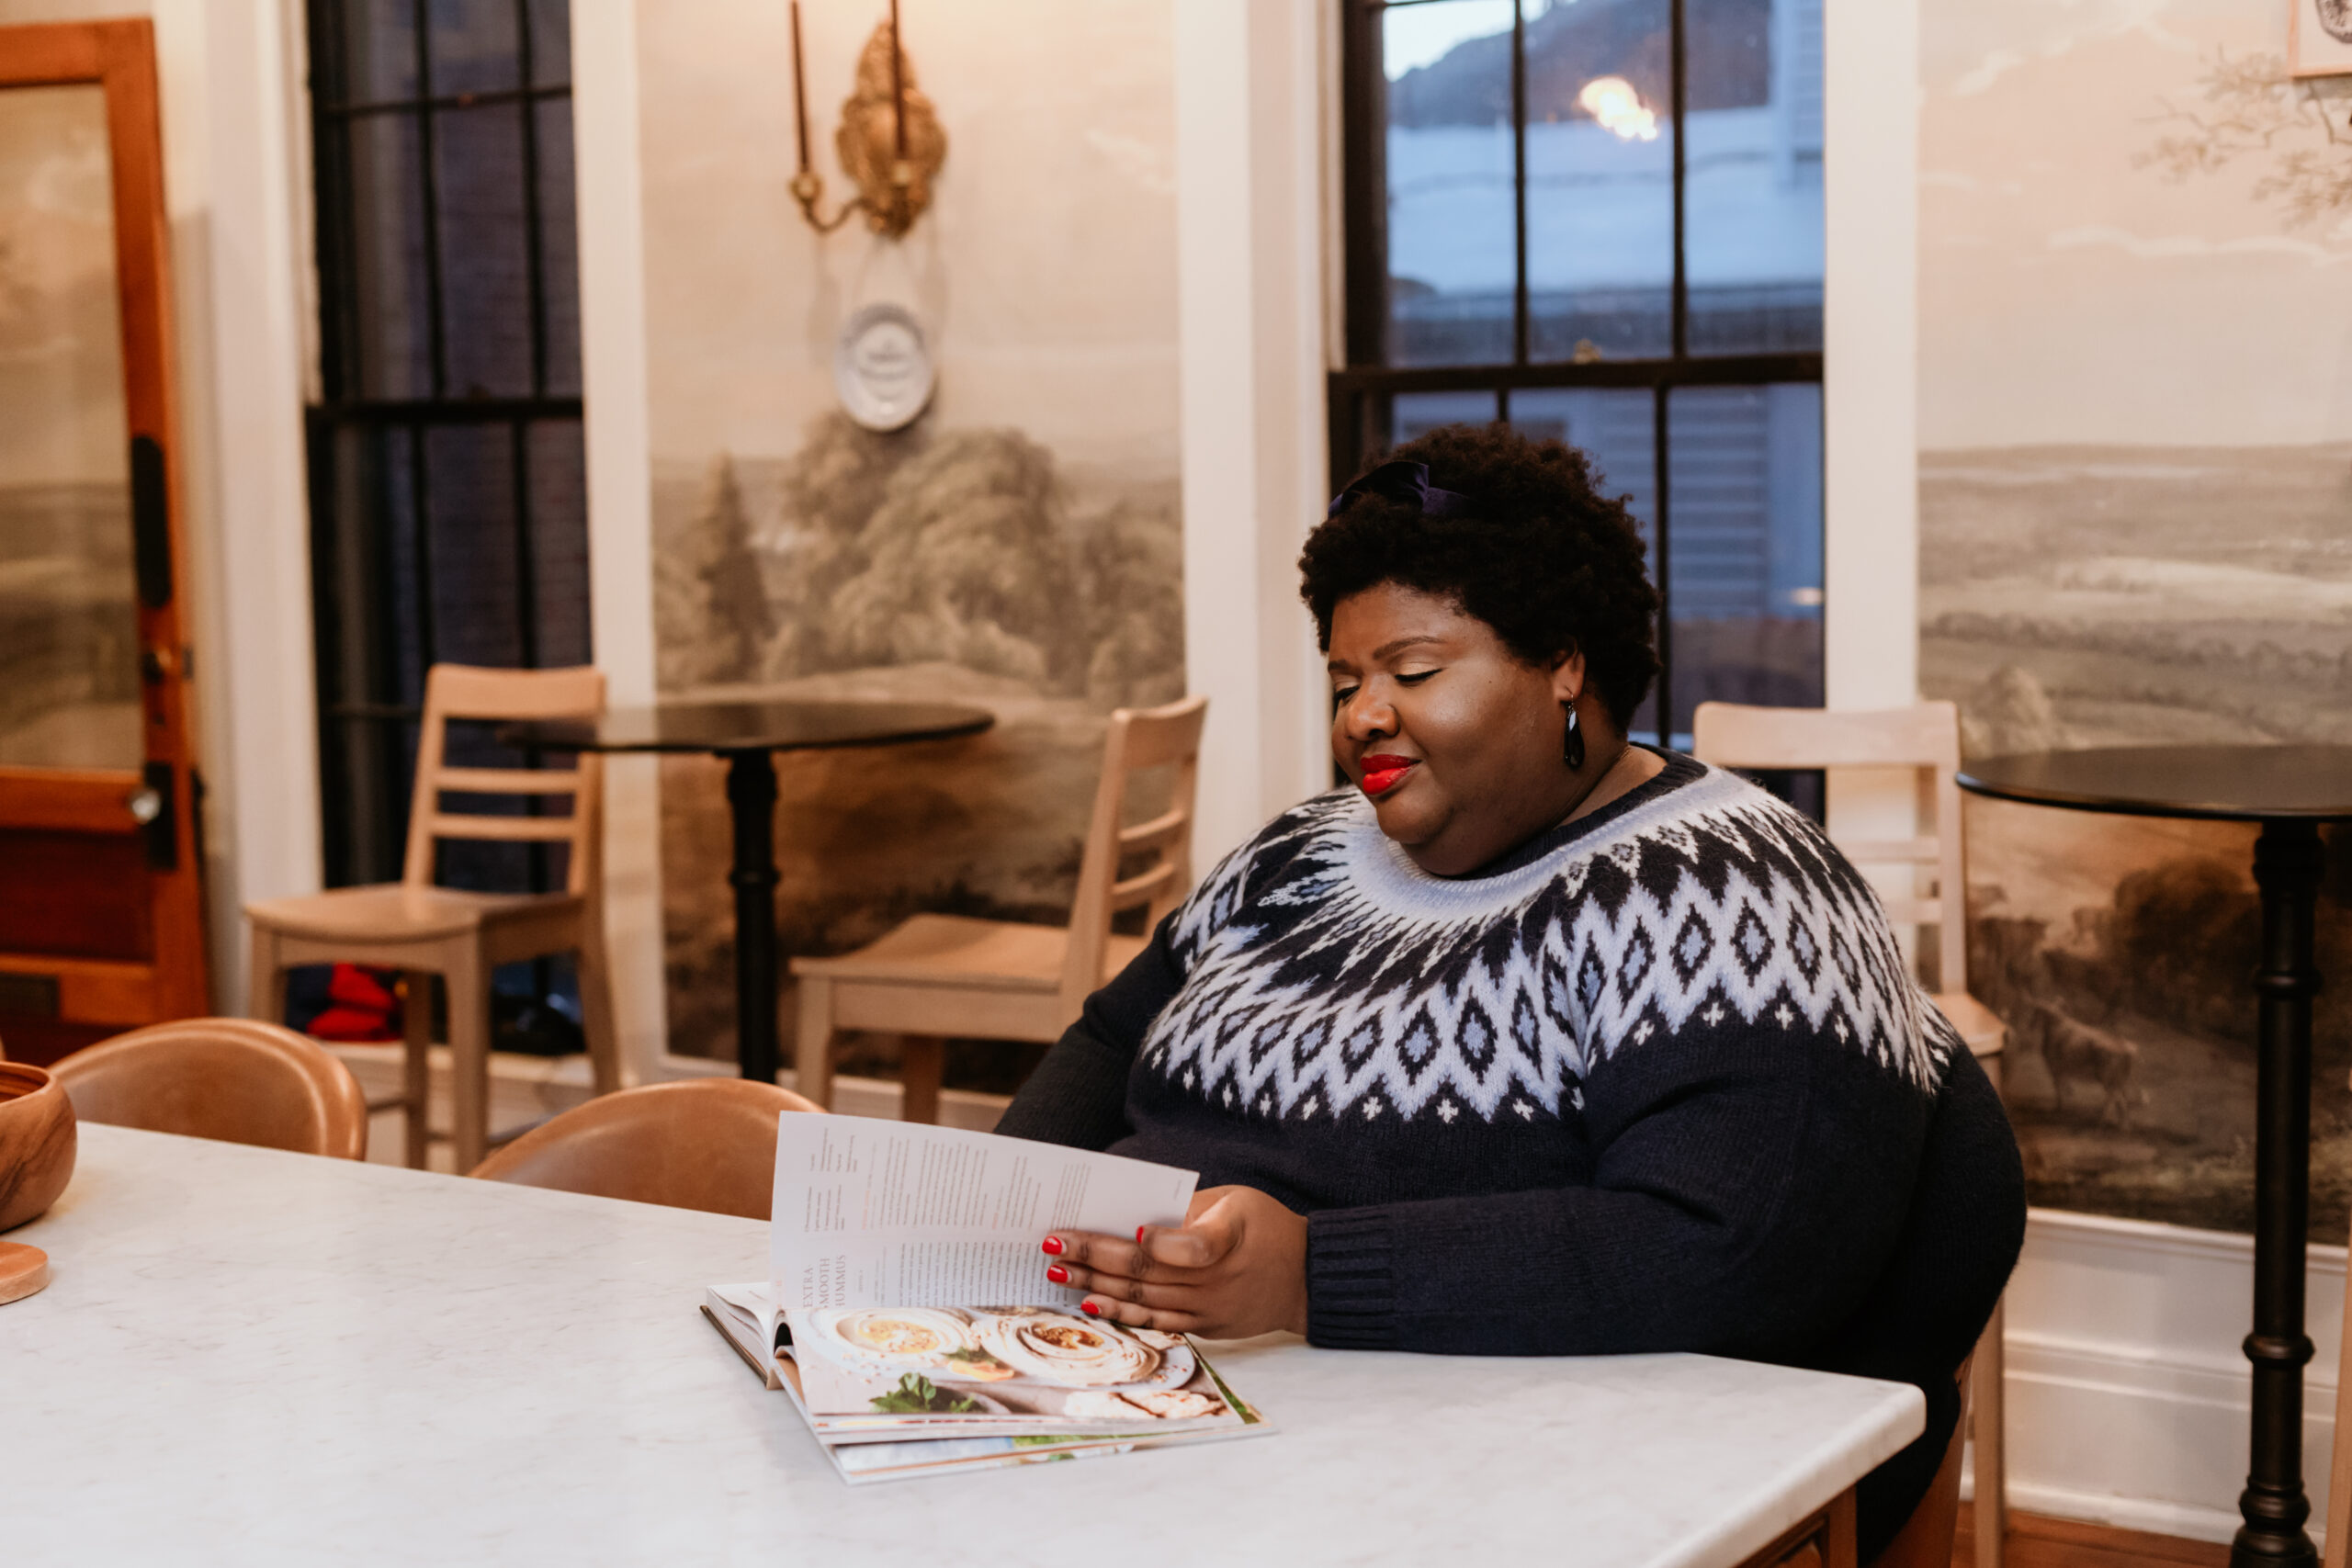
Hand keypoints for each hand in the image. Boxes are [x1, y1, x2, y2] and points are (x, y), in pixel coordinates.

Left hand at [1041, 1185, 1308, 1339]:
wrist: (1307, 1278)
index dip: (1161, 1241)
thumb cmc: (1266, 1226)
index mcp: (1228, 1239)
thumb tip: (1138, 1219)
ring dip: (1096, 1285)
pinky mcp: (1205, 1326)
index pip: (1192, 1246)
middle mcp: (1216, 1280)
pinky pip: (1157, 1322)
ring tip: (1058, 1273)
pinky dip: (1122, 1312)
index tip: (1130, 1230)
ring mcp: (1208, 1308)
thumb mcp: (1238, 1202)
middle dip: (1094, 1257)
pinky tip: (1091, 1302)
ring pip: (1144, 1299)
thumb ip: (1192, 1209)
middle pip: (1147, 1271)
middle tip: (1053, 1245)